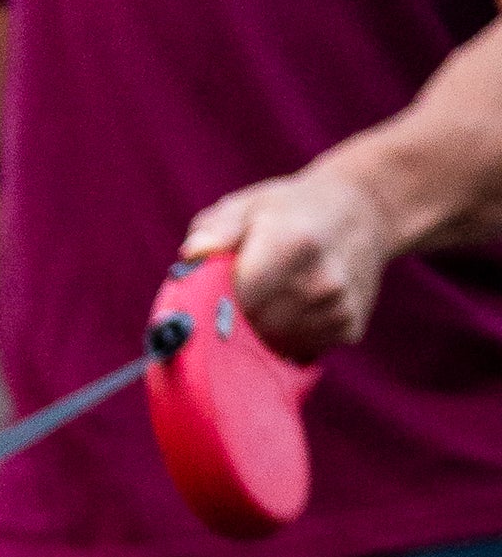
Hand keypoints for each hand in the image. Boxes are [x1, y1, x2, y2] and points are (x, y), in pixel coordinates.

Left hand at [181, 162, 393, 362]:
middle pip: (254, 329)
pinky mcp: (350, 329)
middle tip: (237, 299)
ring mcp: (339, 308)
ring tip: (271, 299)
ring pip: (275, 346)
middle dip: (236, 321)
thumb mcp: (250, 205)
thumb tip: (192, 255)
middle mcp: (321, 281)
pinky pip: (301, 351)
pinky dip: (289, 338)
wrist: (365, 212)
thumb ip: (215, 229)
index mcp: (292, 244)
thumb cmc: (292, 210)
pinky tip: (296, 308)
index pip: (238, 300)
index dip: (215, 305)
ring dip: (262, 333)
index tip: (206, 299)